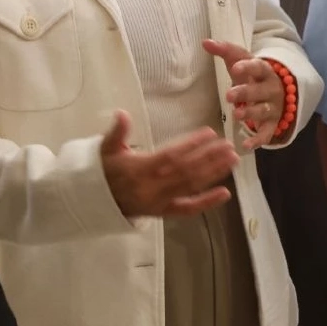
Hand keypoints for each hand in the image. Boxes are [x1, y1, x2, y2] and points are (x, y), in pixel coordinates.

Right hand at [100, 110, 238, 218]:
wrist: (94, 200)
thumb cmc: (103, 170)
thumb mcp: (106, 148)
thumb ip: (117, 131)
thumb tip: (122, 113)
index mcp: (140, 169)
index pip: (171, 156)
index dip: (191, 145)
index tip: (209, 133)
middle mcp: (154, 187)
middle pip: (187, 172)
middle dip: (210, 158)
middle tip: (230, 145)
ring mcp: (160, 201)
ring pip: (191, 187)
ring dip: (214, 174)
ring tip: (232, 161)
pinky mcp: (163, 212)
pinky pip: (187, 209)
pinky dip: (206, 202)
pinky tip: (225, 193)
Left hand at [203, 39, 288, 150]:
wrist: (277, 91)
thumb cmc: (252, 75)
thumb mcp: (241, 60)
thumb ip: (225, 51)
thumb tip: (205, 42)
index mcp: (264, 71)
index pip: (258, 67)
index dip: (247, 67)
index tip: (235, 68)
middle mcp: (271, 89)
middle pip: (259, 91)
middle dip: (245, 93)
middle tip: (229, 95)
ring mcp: (273, 108)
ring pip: (263, 111)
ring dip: (250, 114)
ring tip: (236, 115)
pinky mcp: (271, 124)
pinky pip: (266, 133)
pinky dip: (258, 140)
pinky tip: (246, 145)